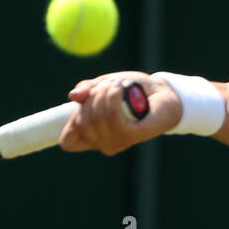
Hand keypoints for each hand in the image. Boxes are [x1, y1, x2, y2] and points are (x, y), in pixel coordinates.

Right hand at [59, 72, 183, 154]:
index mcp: (93, 136)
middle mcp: (103, 143)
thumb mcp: (103, 86)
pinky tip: (119, 89)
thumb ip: (87, 90)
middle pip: (81, 122)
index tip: (84, 103)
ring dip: (103, 94)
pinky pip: (112, 118)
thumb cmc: (131, 91)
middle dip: (90, 97)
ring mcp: (117, 142)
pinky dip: (113, 99)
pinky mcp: (132, 136)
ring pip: (96, 118)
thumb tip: (73, 96)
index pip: (68, 143)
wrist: (161, 93)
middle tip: (106, 85)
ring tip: (116, 85)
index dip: (71, 122)